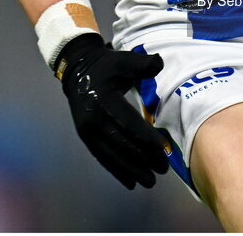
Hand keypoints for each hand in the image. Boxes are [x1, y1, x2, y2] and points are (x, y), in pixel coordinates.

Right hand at [56, 32, 168, 188]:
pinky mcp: (86, 138)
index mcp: (105, 101)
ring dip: (131, 171)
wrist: (78, 71)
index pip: (130, 124)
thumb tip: (159, 63)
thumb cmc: (107, 66)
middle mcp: (94, 119)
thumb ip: (143, 64)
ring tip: (150, 182)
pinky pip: (102, 158)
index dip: (147, 139)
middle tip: (163, 170)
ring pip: (112, 156)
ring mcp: (88, 131)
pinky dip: (116, 171)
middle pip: (122, 144)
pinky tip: (130, 182)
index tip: (164, 151)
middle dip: (143, 160)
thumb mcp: (124, 59)